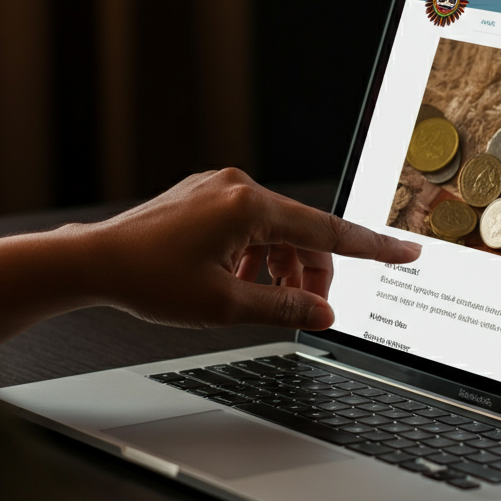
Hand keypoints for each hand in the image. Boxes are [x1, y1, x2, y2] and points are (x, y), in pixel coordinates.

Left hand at [83, 168, 420, 329]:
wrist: (95, 261)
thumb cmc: (149, 280)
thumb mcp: (224, 304)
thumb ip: (283, 305)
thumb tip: (325, 312)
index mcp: (248, 207)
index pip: (326, 231)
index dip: (371, 248)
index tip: (406, 251)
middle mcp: (238, 187)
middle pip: (300, 231)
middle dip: (310, 271)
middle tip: (308, 308)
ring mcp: (220, 188)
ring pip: (275, 229)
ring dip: (280, 265)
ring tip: (263, 297)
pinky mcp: (207, 195)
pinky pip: (249, 223)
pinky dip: (256, 252)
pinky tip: (241, 278)